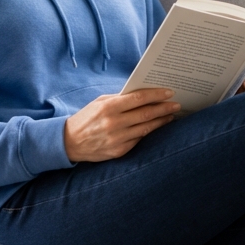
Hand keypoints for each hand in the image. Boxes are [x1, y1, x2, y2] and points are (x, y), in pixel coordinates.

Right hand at [64, 89, 179, 162]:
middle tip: (176, 104)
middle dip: (164, 108)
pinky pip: (139, 140)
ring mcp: (117, 139)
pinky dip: (149, 132)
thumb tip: (142, 95)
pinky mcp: (118, 151)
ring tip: (170, 115)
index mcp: (108, 107)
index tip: (169, 92)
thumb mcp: (99, 103)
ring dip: (161, 121)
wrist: (69, 142)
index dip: (156, 95)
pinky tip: (156, 127)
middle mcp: (114, 123)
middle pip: (146, 114)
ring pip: (146, 128)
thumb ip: (119, 99)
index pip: (138, 99)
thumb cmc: (86, 118)